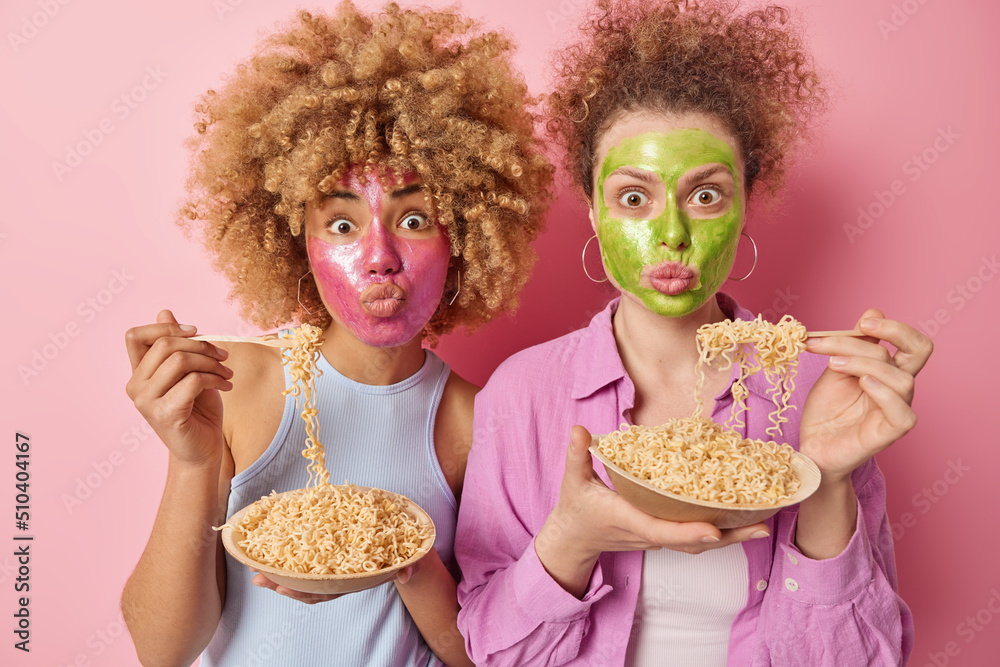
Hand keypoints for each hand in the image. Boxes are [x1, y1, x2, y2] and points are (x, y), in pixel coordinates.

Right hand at [125, 309, 233, 466]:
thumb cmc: (198, 411)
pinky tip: (226, 387)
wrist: (203, 450)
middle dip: (201, 345)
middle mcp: (135, 387)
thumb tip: (164, 311)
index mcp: (138, 374)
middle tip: (223, 357)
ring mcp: (146, 402)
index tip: (196, 331)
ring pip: (179, 361)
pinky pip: (193, 381)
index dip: (166, 327)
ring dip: (211, 363)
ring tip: (227, 375)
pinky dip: (214, 379)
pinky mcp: (164, 415)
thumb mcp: (190, 372)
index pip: (134, 335)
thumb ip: (177, 346)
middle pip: (164, 344)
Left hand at [250, 564, 414, 603]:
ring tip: (257, 571)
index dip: (304, 591)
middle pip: (308, 588)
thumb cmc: (406, 556)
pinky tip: (273, 561)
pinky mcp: (333, 558)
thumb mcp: (410, 561)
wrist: (410, 553)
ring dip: (279, 577)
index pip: (328, 590)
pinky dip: (290, 566)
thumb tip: (406, 573)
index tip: (283, 588)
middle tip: (258, 578)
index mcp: (357, 579)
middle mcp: (343, 578)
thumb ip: (408, 567)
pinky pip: (309, 568)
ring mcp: (337, 570)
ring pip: (304, 581)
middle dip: (282, 585)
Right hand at [535, 425, 769, 596]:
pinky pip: (694, 539)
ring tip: (763, 524)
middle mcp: (648, 534)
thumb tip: (580, 430)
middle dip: (728, 537)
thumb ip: (578, 455)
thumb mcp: (574, 480)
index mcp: (628, 519)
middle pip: (692, 543)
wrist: (574, 538)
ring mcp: (658, 538)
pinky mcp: (663, 536)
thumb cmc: (576, 507)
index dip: (689, 532)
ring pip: (698, 544)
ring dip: (731, 537)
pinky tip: (740, 520)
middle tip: (762, 527)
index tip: (715, 531)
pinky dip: (720, 533)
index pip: (662, 530)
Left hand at [800, 308, 932, 480]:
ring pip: (900, 377)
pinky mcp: (890, 433)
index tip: (862, 322)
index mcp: (889, 371)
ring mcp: (896, 409)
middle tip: (859, 328)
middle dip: (891, 331)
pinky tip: (862, 384)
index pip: (912, 342)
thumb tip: (874, 310)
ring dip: (864, 362)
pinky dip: (884, 393)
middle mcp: (898, 388)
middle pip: (919, 351)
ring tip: (833, 364)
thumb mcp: (835, 368)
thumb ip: (854, 345)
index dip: (894, 327)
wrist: (813, 446)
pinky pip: (903, 412)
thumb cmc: (826, 410)